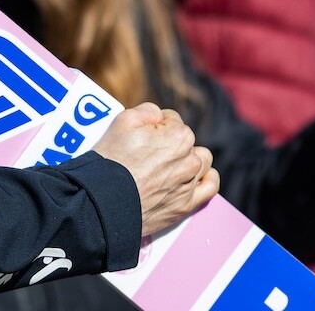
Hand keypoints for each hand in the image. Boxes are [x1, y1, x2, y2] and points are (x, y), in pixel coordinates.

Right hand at [92, 102, 218, 236]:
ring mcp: (190, 183)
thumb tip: (159, 116)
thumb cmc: (112, 160)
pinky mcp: (186, 205)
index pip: (172, 120)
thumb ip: (148, 110)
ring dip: (187, 160)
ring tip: (167, 166)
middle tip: (149, 152)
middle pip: (186, 141)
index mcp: (179, 135)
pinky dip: (206, 179)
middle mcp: (190, 159)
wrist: (104, 200)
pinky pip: (210, 188)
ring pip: (200, 162)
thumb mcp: (123, 120)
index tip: (142, 136)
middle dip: (171, 143)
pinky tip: (196, 176)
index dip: (155, 126)